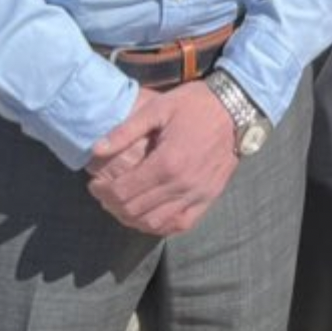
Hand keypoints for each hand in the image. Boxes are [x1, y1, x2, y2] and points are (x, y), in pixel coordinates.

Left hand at [85, 82, 239, 235]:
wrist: (237, 107)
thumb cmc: (196, 104)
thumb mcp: (159, 108)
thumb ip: (126, 131)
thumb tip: (96, 150)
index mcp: (167, 162)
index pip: (123, 191)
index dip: (102, 192)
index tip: (94, 184)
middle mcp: (182, 184)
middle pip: (134, 210)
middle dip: (112, 205)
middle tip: (104, 193)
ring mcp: (197, 194)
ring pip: (154, 224)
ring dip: (132, 219)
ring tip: (123, 204)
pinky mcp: (209, 197)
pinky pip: (180, 224)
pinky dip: (160, 225)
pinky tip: (149, 215)